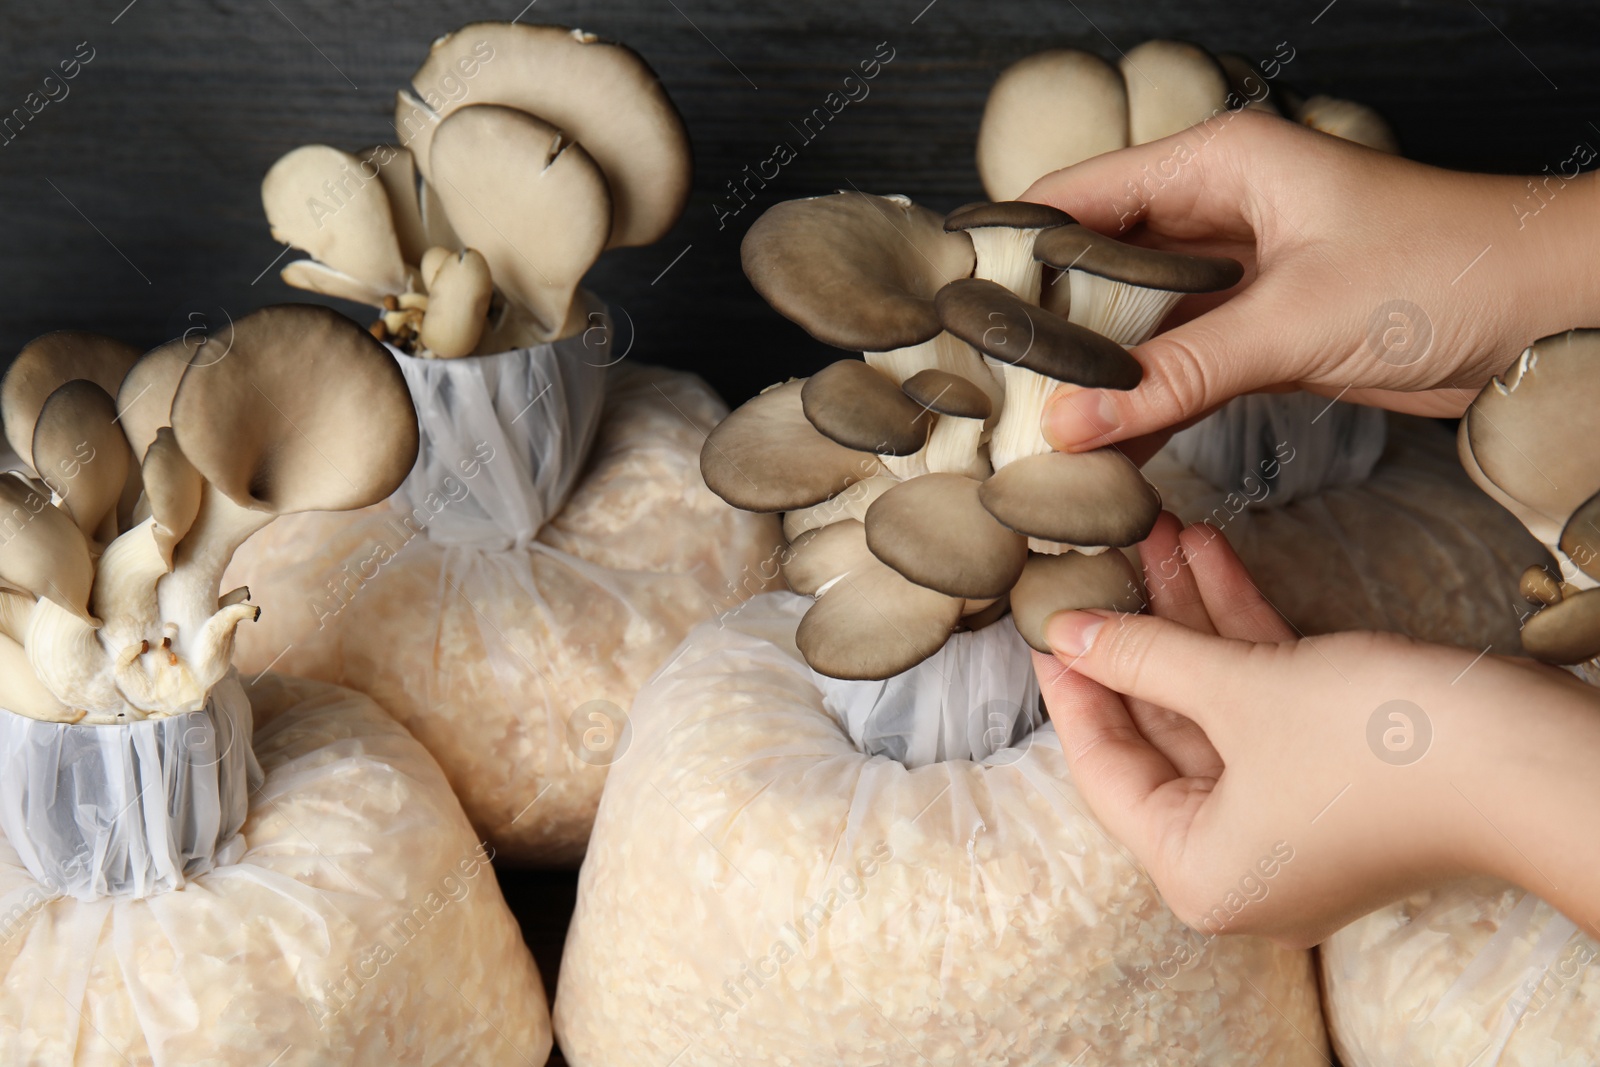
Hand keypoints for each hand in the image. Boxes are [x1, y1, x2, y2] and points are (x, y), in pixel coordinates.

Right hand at [1024, 110, 1599, 452]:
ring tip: (1026, 422)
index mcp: (1215, 165)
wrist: (1547, 312)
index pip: (1077, 197)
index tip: (956, 311)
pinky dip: (1142, 400)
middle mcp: (1215, 211)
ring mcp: (1236, 274)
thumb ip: (1176, 375)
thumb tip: (1073, 423)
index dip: (1012, 249)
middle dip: (1043, 322)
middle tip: (983, 383)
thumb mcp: (1294, 318)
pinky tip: (1101, 441)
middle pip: (1095, 264)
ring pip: (1133, 322)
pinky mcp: (1259, 330)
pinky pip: (1177, 365)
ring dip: (1090, 370)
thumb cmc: (1444, 270)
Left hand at [1033, 511, 1599, 947]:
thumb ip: (1145, 659)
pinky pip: (1264, 699)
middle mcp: (1238, 856)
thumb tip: (1067, 632)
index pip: (1102, 767)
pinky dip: (1240, 631)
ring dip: (1188, 615)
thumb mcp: (1243, 694)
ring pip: (1213, 702)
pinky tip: (1211, 553)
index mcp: (1198, 872)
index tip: (1042, 615)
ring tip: (1156, 529)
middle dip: (1137, 629)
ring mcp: (1290, 814)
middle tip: (1099, 558)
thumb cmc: (1386, 751)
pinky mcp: (1334, 771)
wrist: (1540, 762)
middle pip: (1158, 729)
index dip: (1071, 683)